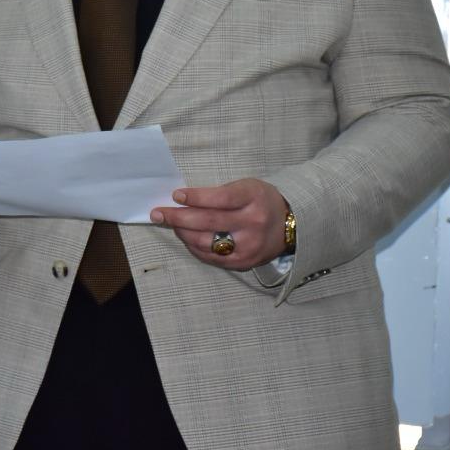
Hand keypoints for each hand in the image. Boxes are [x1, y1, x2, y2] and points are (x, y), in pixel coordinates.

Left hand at [149, 178, 289, 269]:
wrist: (292, 225)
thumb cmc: (261, 200)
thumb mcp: (247, 187)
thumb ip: (220, 193)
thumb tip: (182, 199)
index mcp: (254, 198)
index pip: (221, 198)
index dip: (196, 197)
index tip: (176, 195)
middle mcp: (253, 223)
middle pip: (209, 222)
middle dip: (178, 217)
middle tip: (158, 213)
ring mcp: (248, 246)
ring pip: (207, 242)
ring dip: (183, 233)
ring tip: (170, 223)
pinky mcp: (243, 262)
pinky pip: (212, 257)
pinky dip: (194, 247)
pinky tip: (186, 237)